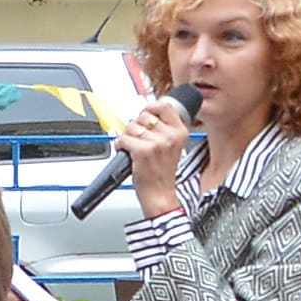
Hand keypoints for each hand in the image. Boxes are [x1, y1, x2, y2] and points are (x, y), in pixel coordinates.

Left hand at [117, 92, 191, 216]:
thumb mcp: (172, 146)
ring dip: (127, 136)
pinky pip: (123, 139)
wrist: (160, 194)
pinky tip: (126, 153)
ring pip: (131, 127)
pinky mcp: (143, 151)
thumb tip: (146, 113)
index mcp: (180, 132)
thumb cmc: (162, 173)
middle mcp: (170, 136)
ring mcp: (157, 143)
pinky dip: (120, 145)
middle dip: (136, 126)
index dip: (150, 108)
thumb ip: (164, 128)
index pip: (164, 106)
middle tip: (138, 139)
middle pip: (144, 116)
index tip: (145, 113)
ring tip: (133, 148)